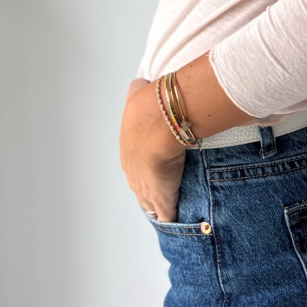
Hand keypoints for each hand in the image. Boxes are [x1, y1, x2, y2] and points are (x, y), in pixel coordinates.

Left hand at [119, 78, 185, 221]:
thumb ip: (138, 89)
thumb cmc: (147, 107)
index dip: (146, 167)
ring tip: (168, 207)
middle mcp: (133, 173)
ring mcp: (146, 188)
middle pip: (140, 187)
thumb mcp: (137, 91)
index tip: (154, 168)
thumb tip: (141, 85)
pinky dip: (173, 217)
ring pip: (151, 202)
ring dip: (159, 204)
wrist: (158, 122)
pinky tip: (178, 221)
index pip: (135, 165)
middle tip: (163, 188)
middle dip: (151, 187)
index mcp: (128, 152)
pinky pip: (167, 213)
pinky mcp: (163, 198)